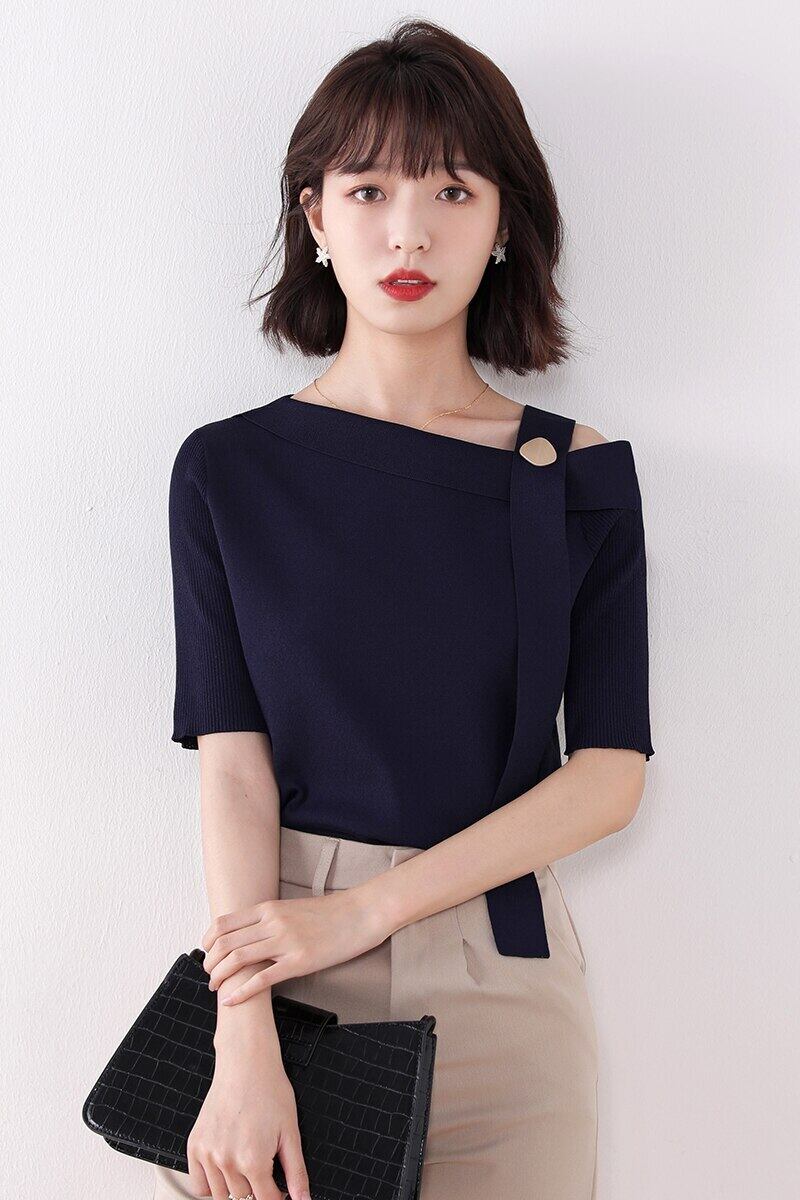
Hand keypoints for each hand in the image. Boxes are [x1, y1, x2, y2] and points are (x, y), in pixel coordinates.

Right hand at [187, 1040, 310, 1199]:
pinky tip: (225, 1168)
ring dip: (235, 1187)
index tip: (279, 1189)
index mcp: (253, 1160)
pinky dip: (211, 1184)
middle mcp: (227, 1160)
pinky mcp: (195, 1146)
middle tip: (264, 1168)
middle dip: (257, 1188)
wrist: (246, 1064)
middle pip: (243, 1198)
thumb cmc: (269, 1091)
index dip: (277, 1197)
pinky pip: (199, 1184)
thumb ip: (297, 1172)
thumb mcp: (291, 1132)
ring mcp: (208, 1154)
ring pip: (221, 1195)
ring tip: (246, 1164)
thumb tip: (303, 1199)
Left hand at [200, 886, 385, 1006]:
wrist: (360, 913)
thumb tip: (250, 933)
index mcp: (269, 907)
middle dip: (210, 962)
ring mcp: (285, 942)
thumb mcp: (293, 908)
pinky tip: (230, 1000)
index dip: (208, 941)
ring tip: (214, 987)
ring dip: (220, 976)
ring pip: (238, 960)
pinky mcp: (299, 962)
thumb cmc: (330, 912)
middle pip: (225, 943)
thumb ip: (270, 918)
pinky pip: (262, 979)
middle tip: (208, 975)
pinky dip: (241, 991)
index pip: (224, 923)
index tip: (206, 953)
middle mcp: (272, 922)